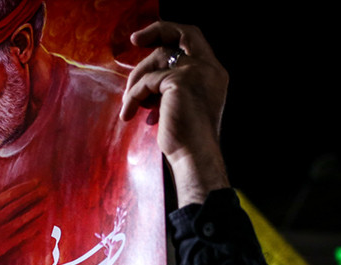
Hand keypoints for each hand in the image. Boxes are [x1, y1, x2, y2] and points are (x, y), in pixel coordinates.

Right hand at [0, 173, 47, 264]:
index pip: (10, 195)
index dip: (24, 188)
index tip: (36, 182)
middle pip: (18, 205)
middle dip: (33, 196)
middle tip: (46, 190)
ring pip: (21, 219)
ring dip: (35, 211)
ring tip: (47, 204)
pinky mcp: (2, 245)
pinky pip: (20, 236)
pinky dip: (30, 231)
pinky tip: (40, 226)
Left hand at [120, 21, 229, 205]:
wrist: (194, 157)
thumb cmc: (186, 139)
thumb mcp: (181, 105)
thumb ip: (172, 86)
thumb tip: (148, 78)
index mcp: (212, 72)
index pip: (192, 39)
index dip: (170, 33)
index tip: (146, 39)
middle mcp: (208, 67)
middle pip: (181, 33)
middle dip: (156, 31)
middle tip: (134, 39)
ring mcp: (196, 72)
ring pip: (156, 60)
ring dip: (137, 80)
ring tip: (130, 105)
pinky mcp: (180, 81)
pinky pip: (146, 82)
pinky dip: (133, 98)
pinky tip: (128, 115)